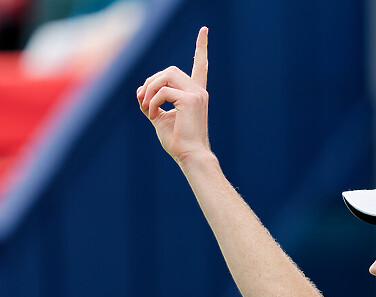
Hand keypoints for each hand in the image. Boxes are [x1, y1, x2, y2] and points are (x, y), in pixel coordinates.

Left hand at [136, 27, 210, 163]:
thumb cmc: (178, 142)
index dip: (201, 47)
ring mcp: (196, 94)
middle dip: (151, 82)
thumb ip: (151, 101)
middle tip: (144, 101)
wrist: (190, 156)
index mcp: (195, 94)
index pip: (200, 66)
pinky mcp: (190, 100)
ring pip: (165, 76)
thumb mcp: (160, 118)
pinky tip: (153, 115)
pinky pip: (162, 92)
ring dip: (149, 90)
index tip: (204, 30)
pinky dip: (152, 102)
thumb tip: (139, 89)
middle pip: (170, 70)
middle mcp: (199, 91)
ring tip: (147, 107)